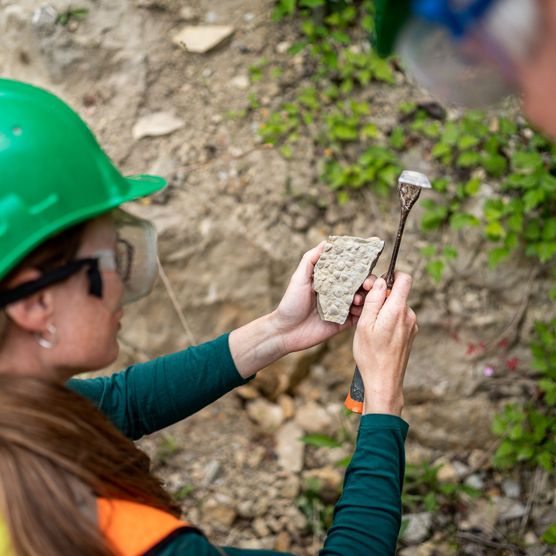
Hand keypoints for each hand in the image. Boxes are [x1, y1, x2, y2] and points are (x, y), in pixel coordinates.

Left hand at [271, 242, 374, 354]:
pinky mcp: (343, 323)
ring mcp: (342, 308)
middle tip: (367, 285)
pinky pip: (359, 318)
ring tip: (357, 300)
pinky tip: (357, 311)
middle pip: (360, 285)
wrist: (286, 331)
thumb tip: (327, 242)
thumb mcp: (299, 277)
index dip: (360, 267)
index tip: (368, 263)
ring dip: (365, 298)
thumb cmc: (291, 303)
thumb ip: (311, 259)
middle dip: (368, 283)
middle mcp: (338, 293)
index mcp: (330, 281)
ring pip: (363, 301)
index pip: (350, 271)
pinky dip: (362, 313)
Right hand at [353, 272, 417, 415]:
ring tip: (368, 326)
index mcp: (398, 309)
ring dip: (383, 311)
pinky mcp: (410, 335)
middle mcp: (409, 315)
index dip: (392, 275)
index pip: (404, 278)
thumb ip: (373, 300)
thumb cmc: (371, 354)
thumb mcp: (364, 324)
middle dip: (382, 296)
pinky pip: (399, 320)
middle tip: (364, 309)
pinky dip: (388, 322)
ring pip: (397, 307)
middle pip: (398, 294)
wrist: (384, 381)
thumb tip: (380, 282)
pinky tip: (377, 336)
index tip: (378, 283)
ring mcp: (411, 326)